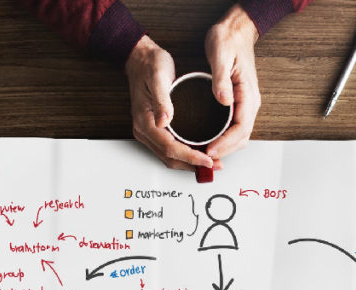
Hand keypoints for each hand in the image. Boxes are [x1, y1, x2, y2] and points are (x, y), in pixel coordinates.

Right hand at [125, 35, 214, 171]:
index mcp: (145, 121)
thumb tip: (164, 121)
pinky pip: (169, 149)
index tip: (208, 160)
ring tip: (211, 162)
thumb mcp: (158, 77)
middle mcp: (144, 130)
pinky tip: (198, 152)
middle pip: (170, 158)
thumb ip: (162, 100)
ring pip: (169, 157)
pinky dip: (184, 155)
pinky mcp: (154, 129)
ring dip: (189, 162)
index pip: (170, 148)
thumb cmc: (150, 65)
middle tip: (216, 165)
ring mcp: (148, 131)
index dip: (190, 157)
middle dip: (193, 165)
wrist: (140, 58)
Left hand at [204, 4, 260, 160]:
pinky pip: (234, 127)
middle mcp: (250, 102)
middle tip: (204, 158)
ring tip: (205, 154)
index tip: (210, 150)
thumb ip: (221, 79)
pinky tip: (210, 141)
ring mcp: (245, 104)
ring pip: (239, 135)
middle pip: (242, 137)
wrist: (236, 30)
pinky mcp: (238, 103)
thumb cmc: (228, 40)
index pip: (241, 128)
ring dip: (225, 147)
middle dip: (225, 151)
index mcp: (248, 94)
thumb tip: (224, 100)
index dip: (226, 143)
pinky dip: (224, 139)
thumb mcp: (221, 55)